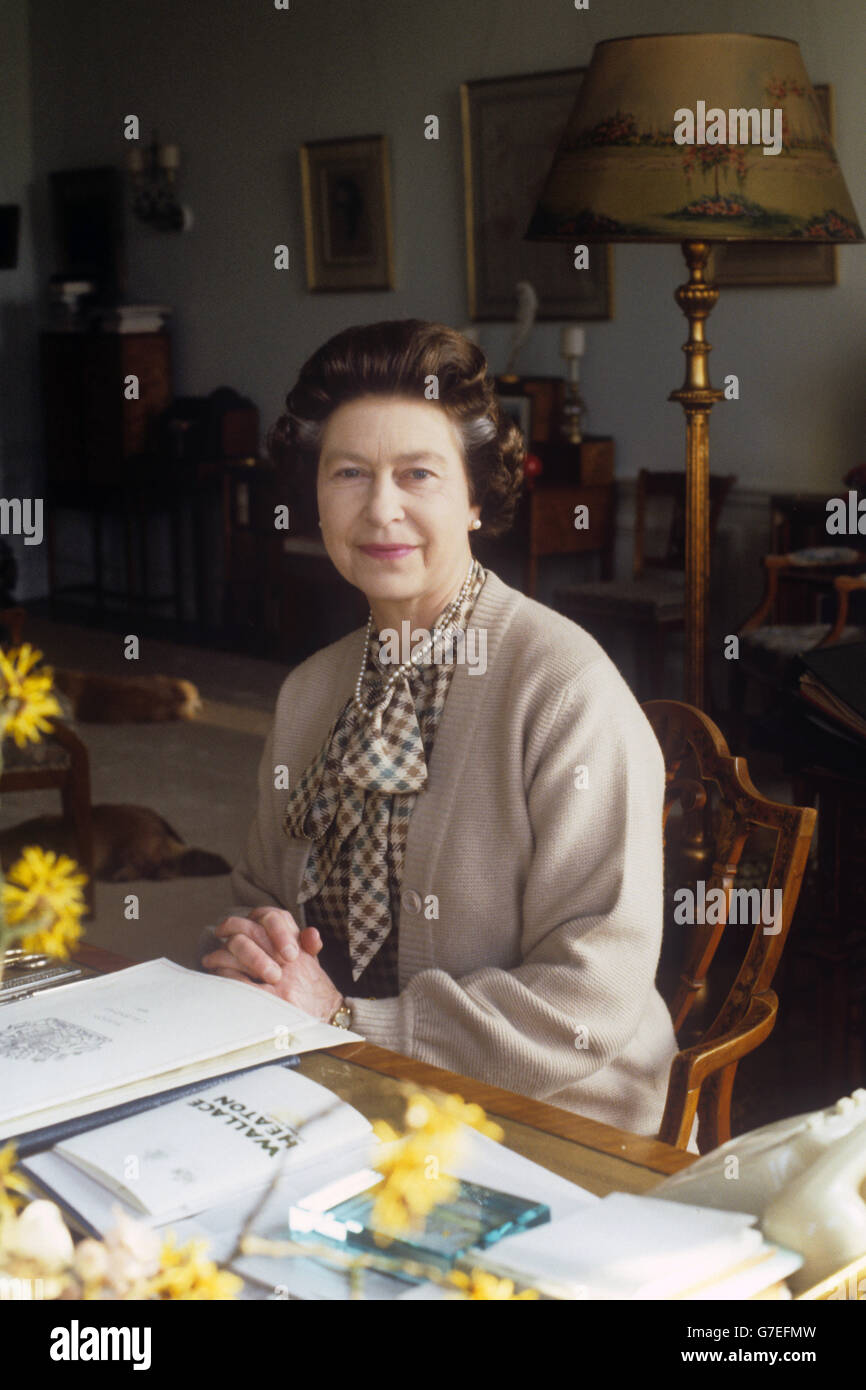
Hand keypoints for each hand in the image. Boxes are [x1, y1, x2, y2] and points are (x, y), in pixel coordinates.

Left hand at [202, 907, 340, 1021]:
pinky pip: (239, 982)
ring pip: (242, 956)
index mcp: (299, 948)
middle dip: (230, 932)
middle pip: (253, 934)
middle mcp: (291, 961)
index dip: (247, 921)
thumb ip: (307, 945)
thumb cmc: (316, 993)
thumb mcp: (314, 965)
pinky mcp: (272, 1000)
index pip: (272, 921)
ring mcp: (281, 981)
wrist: (330, 1021)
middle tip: (217, 936)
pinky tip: (219, 977)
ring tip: (210, 960)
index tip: (229, 927)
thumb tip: (310, 931)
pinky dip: (225, 976)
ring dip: (221, 956)